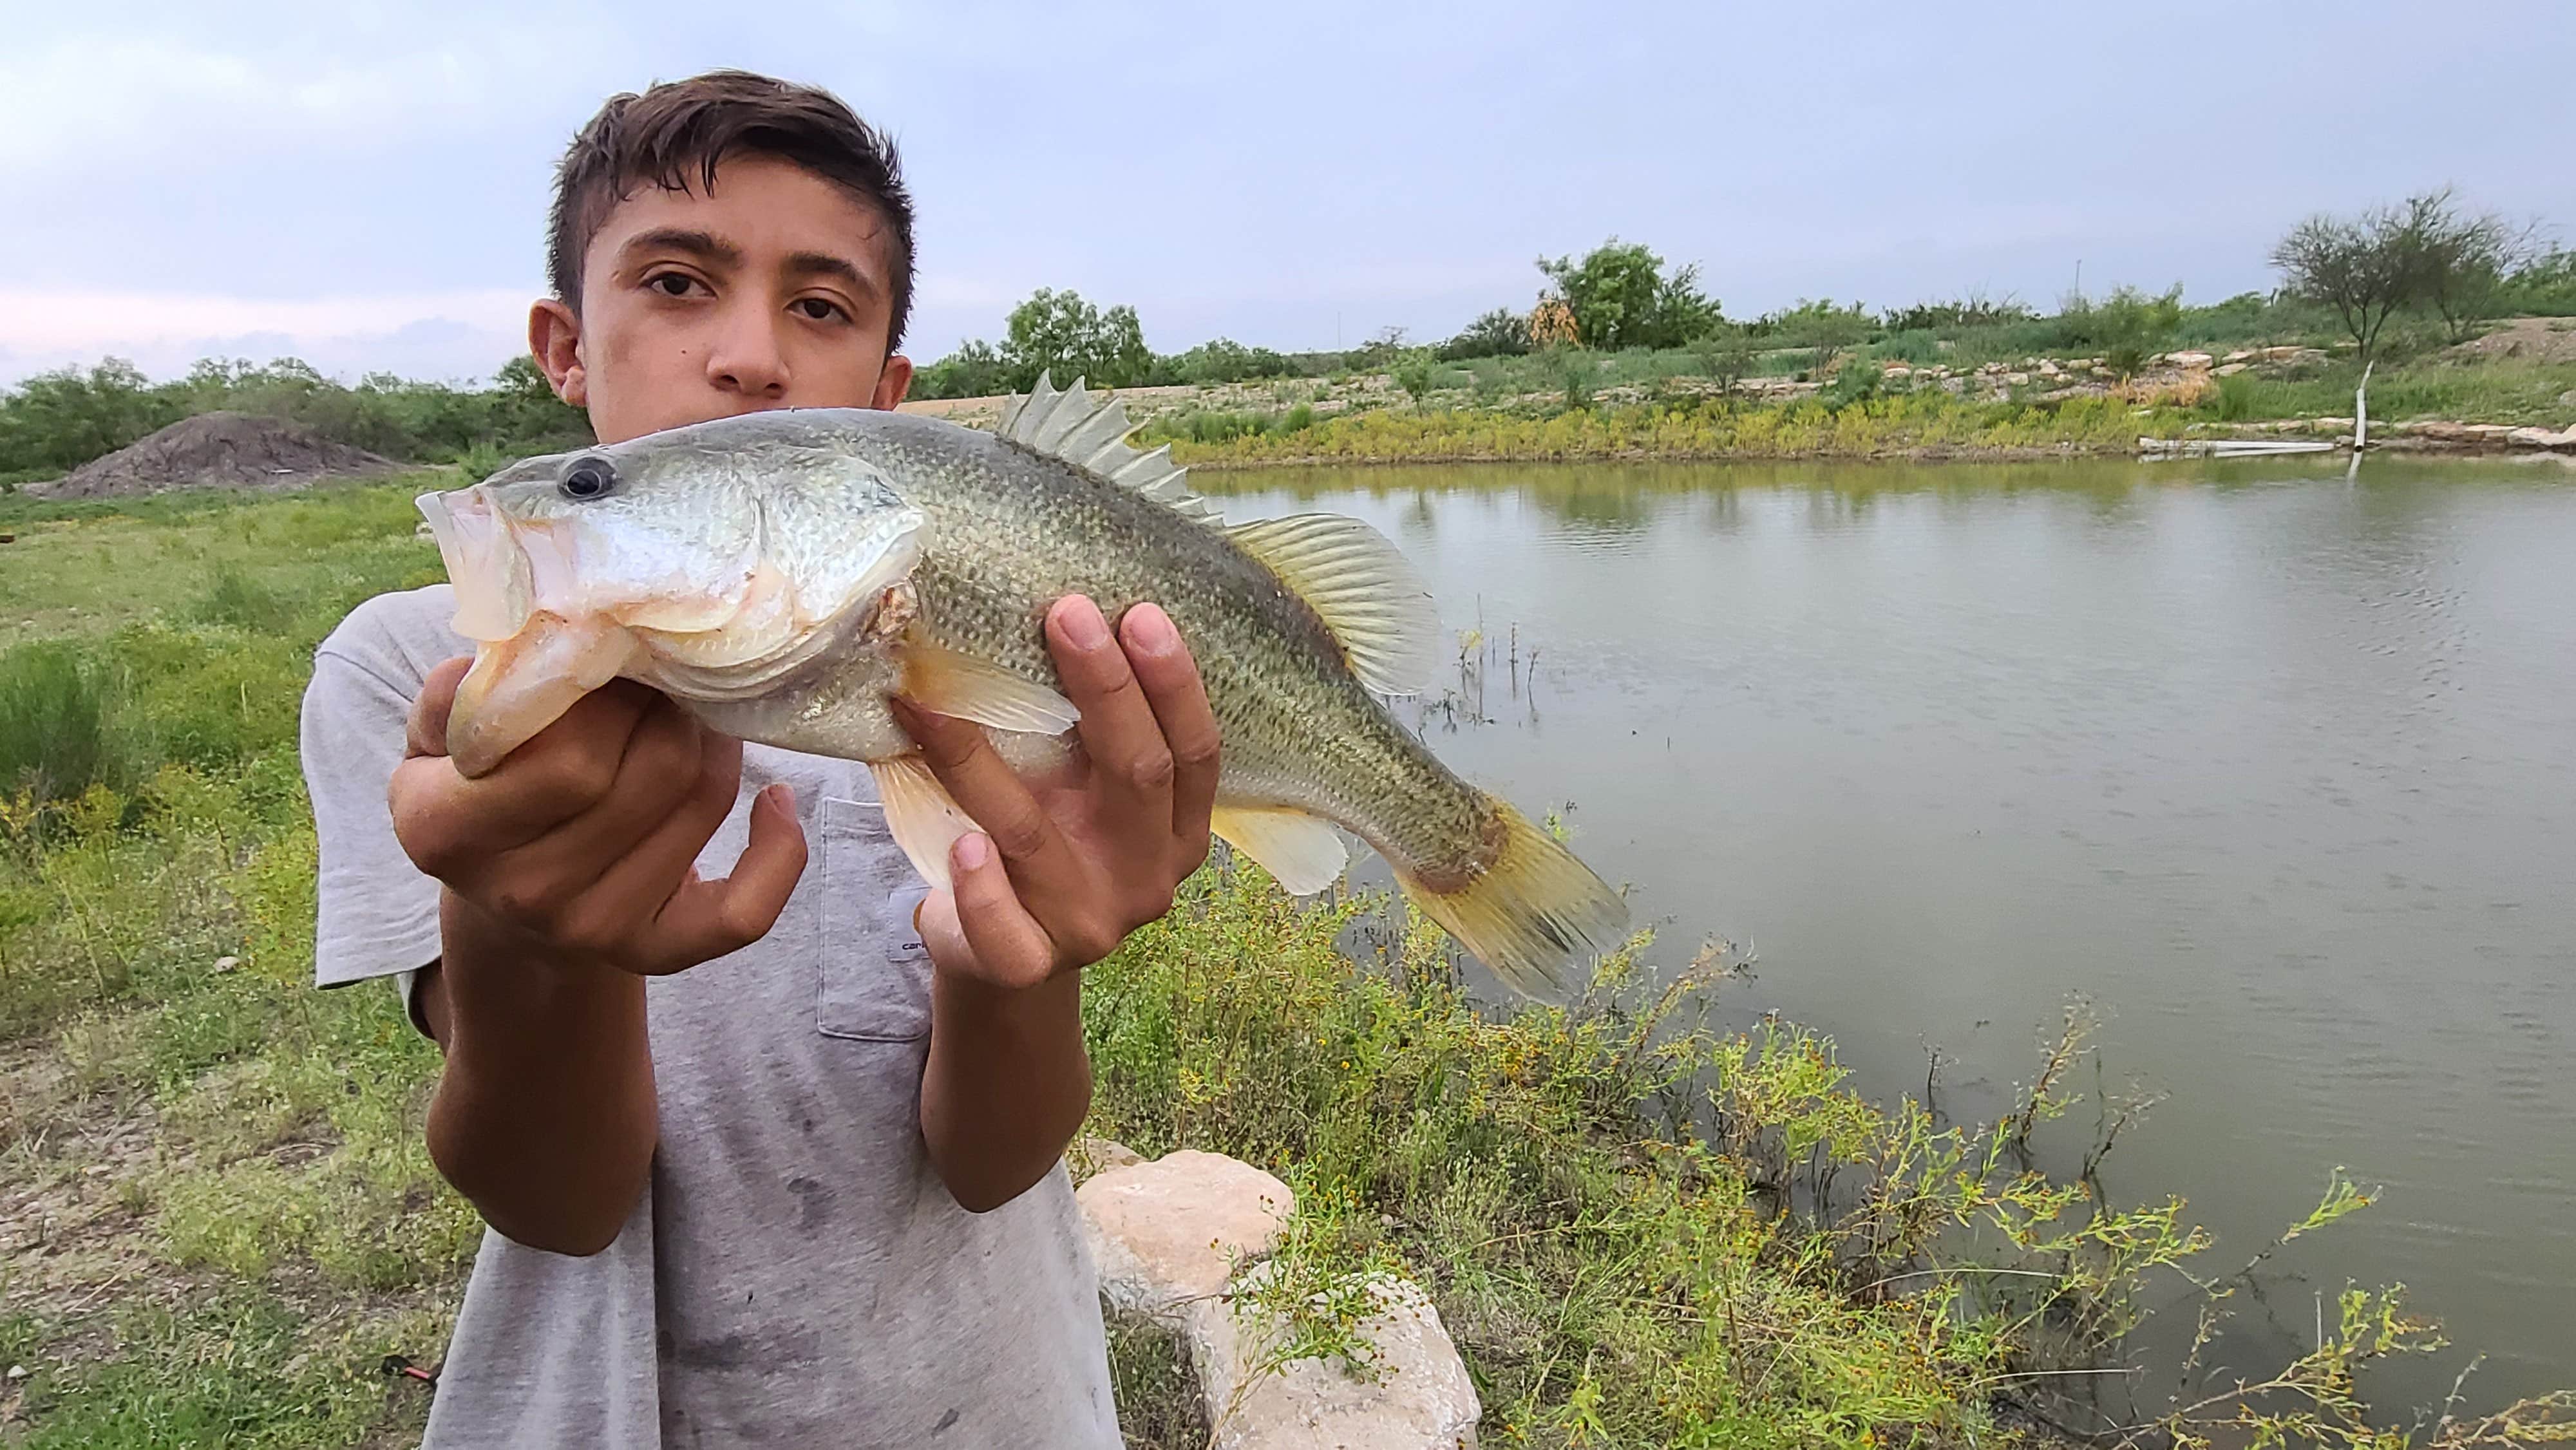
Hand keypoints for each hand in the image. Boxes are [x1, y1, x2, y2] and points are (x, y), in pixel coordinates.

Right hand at [390, 657, 807, 975]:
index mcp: (445, 829)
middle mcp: (521, 892)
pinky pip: (742, 914)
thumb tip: (523, 644)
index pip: (564, 754)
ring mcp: (592, 928)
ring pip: (701, 802)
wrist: (504, 898)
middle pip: (651, 771)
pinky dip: (778, 854)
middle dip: (671, 704)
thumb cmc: (479, 788)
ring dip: (715, 740)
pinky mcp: (655, 951)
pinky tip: (778, 798)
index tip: (613, 655)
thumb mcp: (438, 736)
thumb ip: (459, 690)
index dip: (608, 693)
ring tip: (697, 709)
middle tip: (666, 670)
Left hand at [895, 596, 1218, 990]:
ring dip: (980, 763)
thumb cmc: (1045, 845)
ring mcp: (1091, 923)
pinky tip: (965, 845)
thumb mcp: (1082, 793)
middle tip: (1067, 613)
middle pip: (1138, 776)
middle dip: (1106, 688)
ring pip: (1036, 835)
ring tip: (935, 700)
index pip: (1194, 751)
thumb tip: (1052, 613)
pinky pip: (1004, 927)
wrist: (1000, 954)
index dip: (1173, 683)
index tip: (1140, 612)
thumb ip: (1084, 735)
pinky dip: (982, 887)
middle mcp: (1146, 875)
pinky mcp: (1030, 962)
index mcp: (1177, 830)